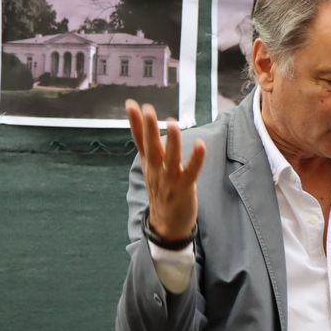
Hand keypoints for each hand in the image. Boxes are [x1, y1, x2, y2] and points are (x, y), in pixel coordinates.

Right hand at [126, 99, 205, 239]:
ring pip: (169, 158)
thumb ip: (151, 152)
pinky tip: (200, 144)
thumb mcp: (153, 171)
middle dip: (148, 128)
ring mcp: (169, 180)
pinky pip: (190, 172)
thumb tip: (148, 131)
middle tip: (147, 109)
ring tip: (172, 123)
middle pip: (151, 147)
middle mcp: (156, 171)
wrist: (167, 227)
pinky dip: (195, 159)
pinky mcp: (184, 188)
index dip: (135, 123)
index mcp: (149, 165)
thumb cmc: (163, 194)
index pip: (139, 141)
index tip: (130, 104)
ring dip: (171, 141)